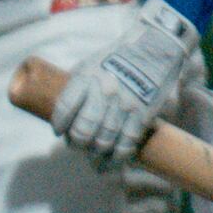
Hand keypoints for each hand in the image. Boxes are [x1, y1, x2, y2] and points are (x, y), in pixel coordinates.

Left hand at [46, 0, 204, 164]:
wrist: (153, 48)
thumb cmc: (115, 57)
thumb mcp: (89, 64)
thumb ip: (77, 86)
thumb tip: (64, 111)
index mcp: (85, 79)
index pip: (65, 108)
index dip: (59, 124)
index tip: (59, 132)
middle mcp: (103, 93)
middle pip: (84, 129)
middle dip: (77, 143)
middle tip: (77, 146)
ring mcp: (124, 105)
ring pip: (104, 140)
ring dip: (96, 155)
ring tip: (93, 160)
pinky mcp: (143, 114)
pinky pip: (127, 142)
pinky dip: (118, 157)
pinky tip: (111, 163)